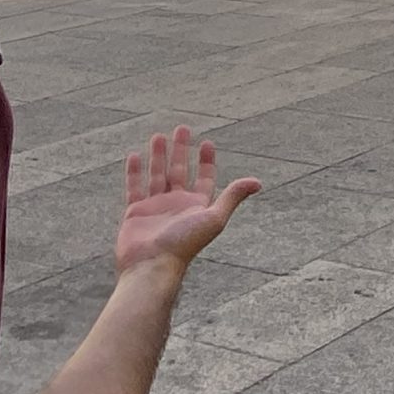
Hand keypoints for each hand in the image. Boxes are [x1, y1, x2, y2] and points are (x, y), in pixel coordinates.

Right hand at [114, 127, 259, 274]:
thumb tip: (258, 182)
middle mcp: (176, 205)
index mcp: (196, 206)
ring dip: (159, 156)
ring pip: (157, 175)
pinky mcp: (136, 212)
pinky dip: (134, 172)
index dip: (206, 161)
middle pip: (179, 171)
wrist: (152, 266)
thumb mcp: (213, 218)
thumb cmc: (184, 244)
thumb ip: (232, 197)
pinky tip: (135, 155)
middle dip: (181, 150)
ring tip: (159, 135)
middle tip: (182, 128)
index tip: (206, 143)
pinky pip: (135, 187)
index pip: (203, 179)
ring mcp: (155, 207)